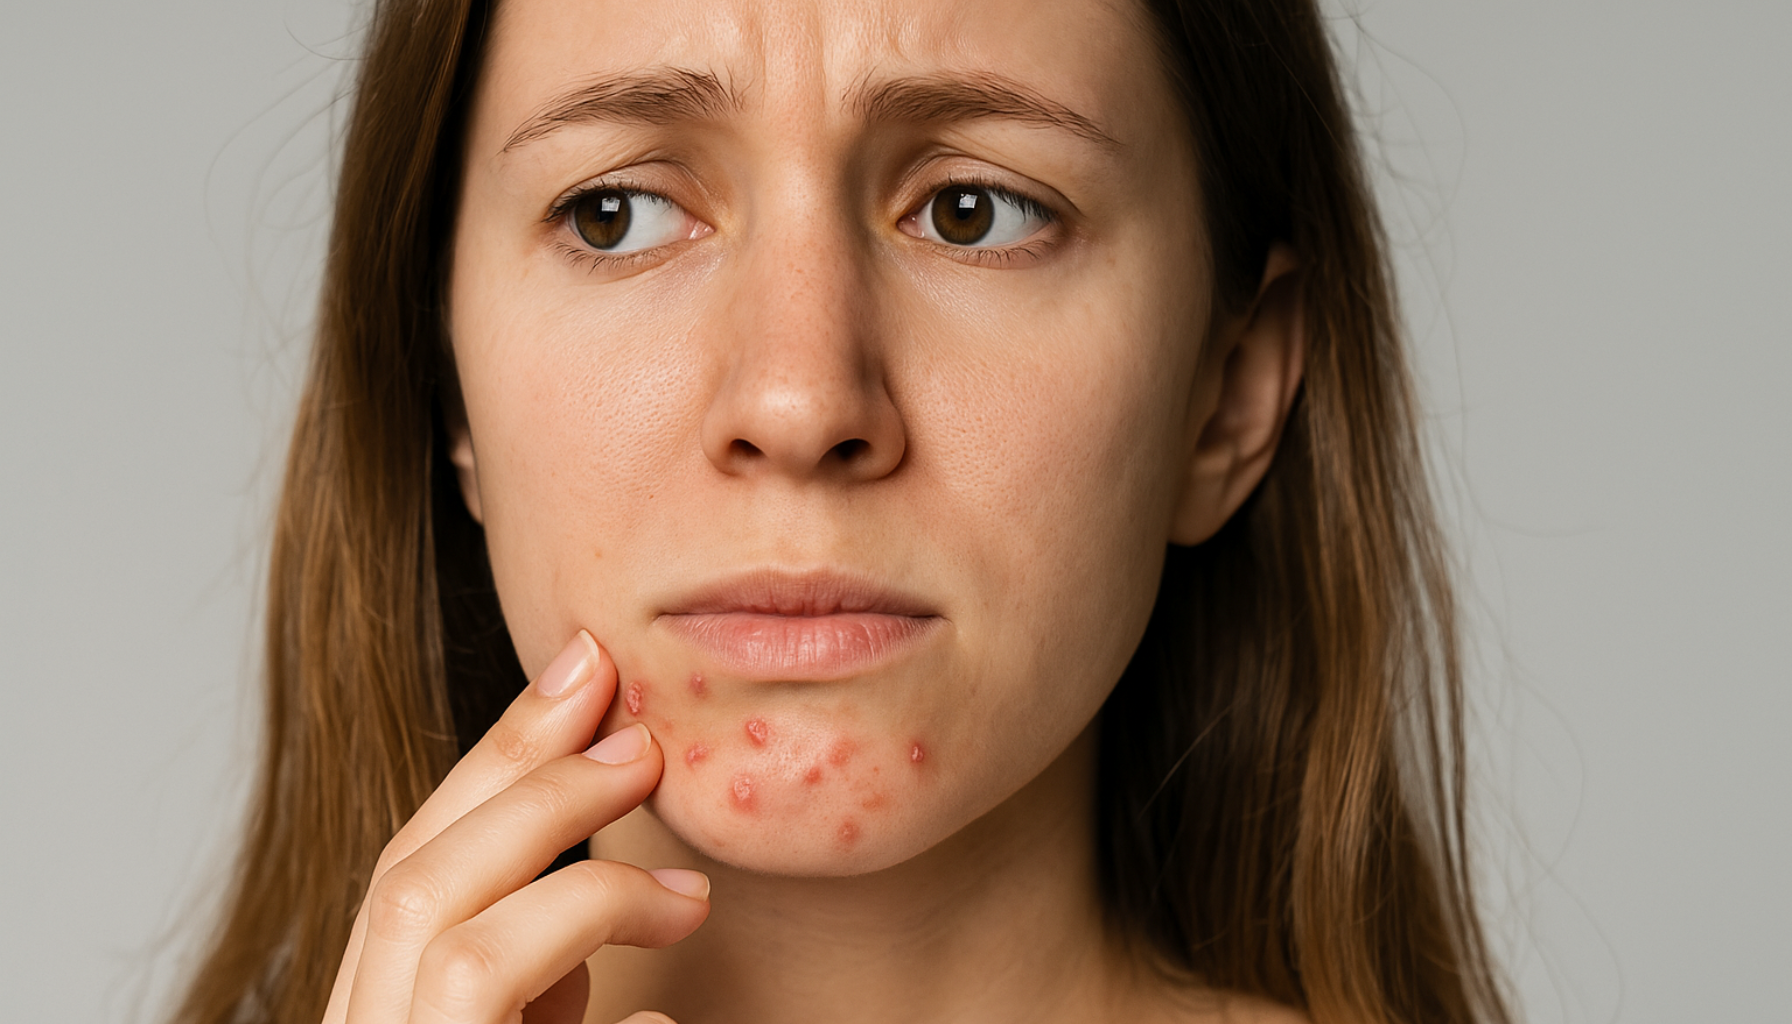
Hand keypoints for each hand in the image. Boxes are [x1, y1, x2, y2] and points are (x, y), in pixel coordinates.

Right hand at [320, 631, 709, 1023]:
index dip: (497, 757)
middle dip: (536, 794)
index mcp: (372, 1012)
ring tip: (693, 896)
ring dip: (589, 895)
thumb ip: (527, 965)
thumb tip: (584, 881)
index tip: (588, 669)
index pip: (408, 862)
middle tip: (645, 745)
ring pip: (465, 960)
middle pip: (412, 887)